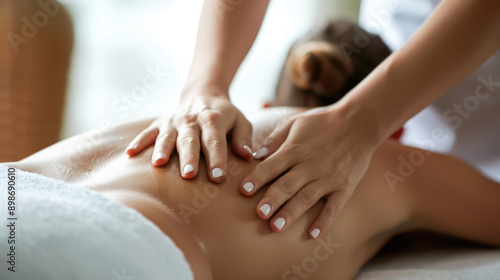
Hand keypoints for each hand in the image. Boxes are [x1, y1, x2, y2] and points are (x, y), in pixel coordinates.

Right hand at [126, 88, 252, 181]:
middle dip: (189, 157)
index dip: (217, 159)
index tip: (219, 177)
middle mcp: (191, 120)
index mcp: (213, 119)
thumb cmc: (226, 116)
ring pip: (167, 136)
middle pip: (190, 140)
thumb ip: (244, 138)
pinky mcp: (160, 123)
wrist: (204, 94)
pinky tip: (129, 154)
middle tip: (189, 175)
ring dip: (163, 149)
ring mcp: (173, 121)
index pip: (215, 141)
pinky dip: (138, 142)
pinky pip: (147, 132)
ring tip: (159, 164)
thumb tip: (247, 155)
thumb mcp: (241, 121)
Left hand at [240, 105, 378, 237]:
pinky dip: (324, 221)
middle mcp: (310, 166)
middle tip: (259, 213)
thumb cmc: (322, 123)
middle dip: (273, 199)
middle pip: (288, 184)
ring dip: (291, 213)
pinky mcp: (344, 188)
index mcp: (295, 149)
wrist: (359, 124)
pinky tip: (313, 234)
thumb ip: (275, 139)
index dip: (257, 178)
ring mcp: (328, 178)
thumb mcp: (295, 123)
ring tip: (276, 227)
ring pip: (307, 198)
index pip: (272, 166)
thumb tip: (255, 155)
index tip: (244, 190)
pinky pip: (334, 207)